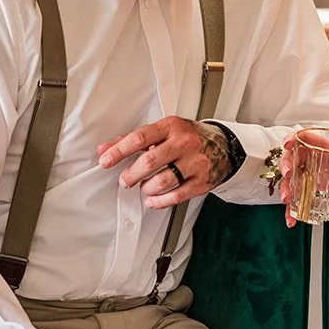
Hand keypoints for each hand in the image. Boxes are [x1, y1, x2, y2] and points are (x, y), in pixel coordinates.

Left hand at [98, 118, 233, 209]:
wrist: (224, 146)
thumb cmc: (188, 137)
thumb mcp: (163, 131)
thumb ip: (133, 140)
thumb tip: (105, 148)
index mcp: (171, 127)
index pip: (140, 138)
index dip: (119, 150)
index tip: (105, 160)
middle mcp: (184, 143)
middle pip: (150, 161)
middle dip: (132, 174)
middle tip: (125, 180)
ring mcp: (195, 162)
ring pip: (163, 181)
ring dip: (147, 188)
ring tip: (144, 187)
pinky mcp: (202, 181)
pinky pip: (177, 195)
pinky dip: (160, 201)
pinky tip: (153, 199)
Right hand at [277, 134, 328, 228]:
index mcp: (324, 146)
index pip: (304, 136)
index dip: (294, 137)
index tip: (288, 144)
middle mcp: (312, 159)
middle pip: (291, 157)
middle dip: (285, 165)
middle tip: (287, 175)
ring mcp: (307, 175)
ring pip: (289, 179)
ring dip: (285, 188)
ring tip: (287, 199)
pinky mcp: (307, 190)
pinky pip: (295, 199)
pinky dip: (291, 210)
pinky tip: (291, 220)